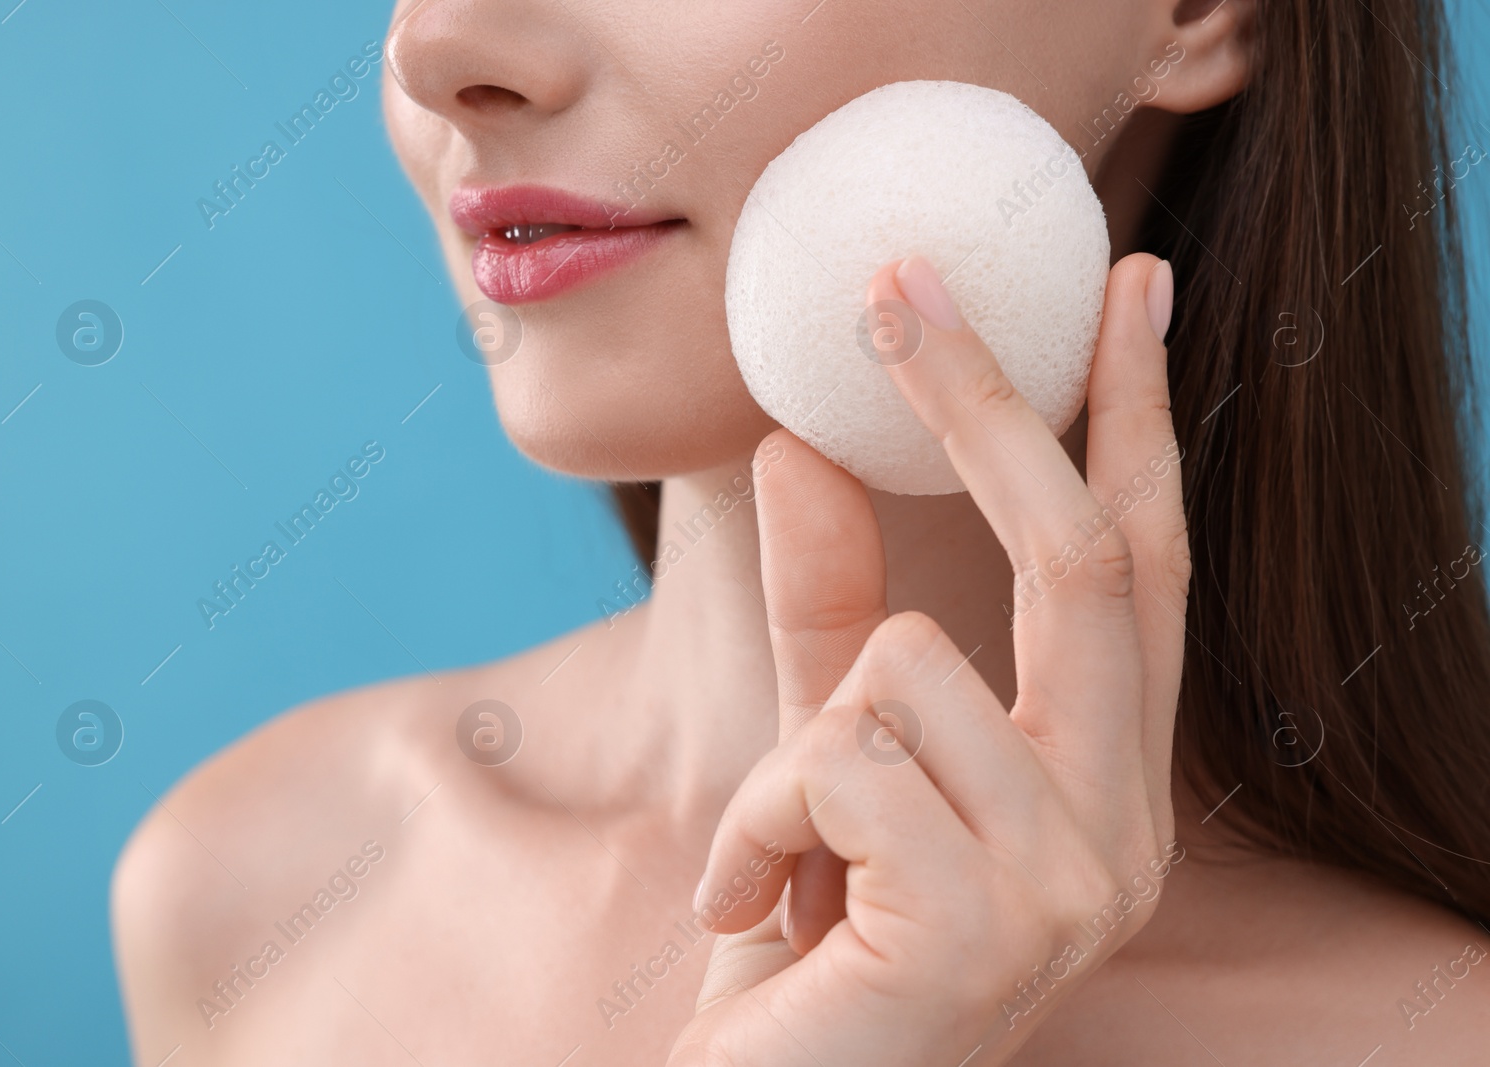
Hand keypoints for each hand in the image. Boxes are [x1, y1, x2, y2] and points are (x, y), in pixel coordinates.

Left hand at [668, 253, 1188, 1065]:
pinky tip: (758, 909)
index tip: (1128, 291)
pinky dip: (754, 821)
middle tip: (895, 286)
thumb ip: (820, 614)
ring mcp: (1071, 884)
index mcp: (1105, 784)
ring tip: (786, 857)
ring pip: (904, 666)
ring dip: (796, 750)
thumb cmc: (809, 938)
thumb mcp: (814, 753)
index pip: (1139, 571)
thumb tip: (794, 448)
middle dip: (981, 403)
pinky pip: (832, 759)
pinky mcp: (983, 922)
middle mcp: (1122, 832)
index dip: (1133, 423)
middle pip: (1077, 560)